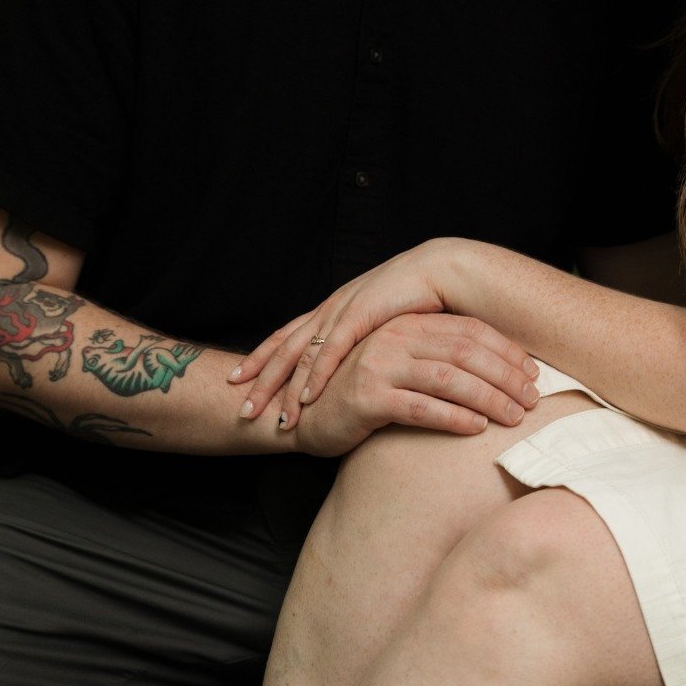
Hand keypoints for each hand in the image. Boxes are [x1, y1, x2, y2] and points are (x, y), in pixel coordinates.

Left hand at [228, 240, 532, 429]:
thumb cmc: (423, 300)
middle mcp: (331, 309)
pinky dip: (315, 377)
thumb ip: (369, 345)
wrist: (446, 272)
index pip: (290, 336)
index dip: (264, 358)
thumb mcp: (385, 327)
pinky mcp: (361, 316)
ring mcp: (342, 311)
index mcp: (335, 308)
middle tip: (240, 406)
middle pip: (285, 348)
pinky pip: (331, 352)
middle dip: (260, 378)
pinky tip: (305, 399)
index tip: (240, 378)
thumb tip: (360, 369)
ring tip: (264, 413)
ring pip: (300, 355)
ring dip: (280, 386)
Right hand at [284, 313, 540, 457]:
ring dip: (489, 399)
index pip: (469, 330)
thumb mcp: (403, 366)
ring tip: (515, 417)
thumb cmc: (364, 393)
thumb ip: (438, 360)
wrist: (305, 412)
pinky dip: (454, 418)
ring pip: (449, 379)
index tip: (533, 374)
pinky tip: (478, 428)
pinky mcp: (368, 396)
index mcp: (408, 324)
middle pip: (466, 352)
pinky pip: (421, 407)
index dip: (505, 352)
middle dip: (505, 377)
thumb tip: (499, 372)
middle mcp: (395, 337)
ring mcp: (380, 365)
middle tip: (533, 400)